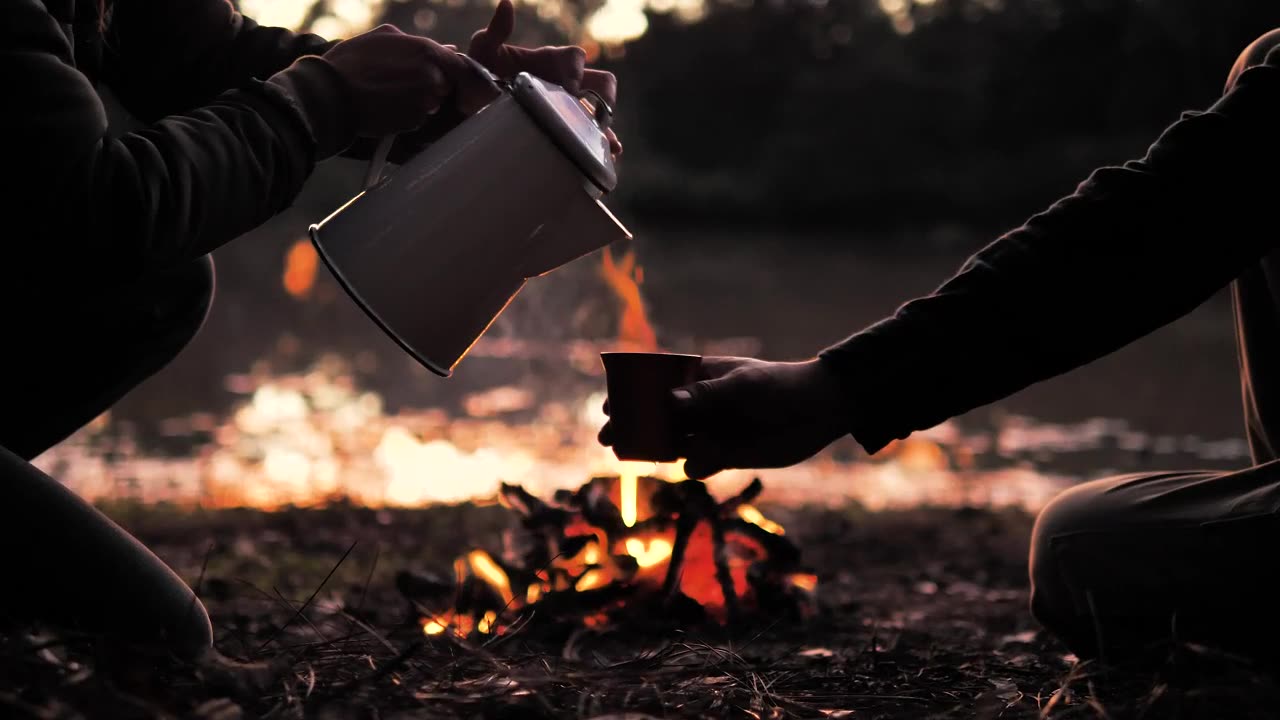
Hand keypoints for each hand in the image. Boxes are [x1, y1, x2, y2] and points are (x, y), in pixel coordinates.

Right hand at [323, 24, 482, 136]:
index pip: (458, 64)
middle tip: (402, 83)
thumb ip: (417, 42)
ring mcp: (425, 101)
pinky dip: (408, 115)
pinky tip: (387, 107)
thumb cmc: (352, 61)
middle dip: (431, 86)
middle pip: (445, 85)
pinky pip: (419, 118)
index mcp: (426, 50)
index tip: (442, 75)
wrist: (331, 94)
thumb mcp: (383, 37)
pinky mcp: (415, 121)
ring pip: (432, 103)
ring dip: (420, 101)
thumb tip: (447, 47)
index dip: (451, 71)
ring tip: (391, 94)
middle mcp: (432, 76)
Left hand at [467, 0, 621, 155]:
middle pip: (602, 81)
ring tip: (607, 142)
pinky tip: (606, 157)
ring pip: (602, 110)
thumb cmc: (479, 73)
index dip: (576, 70)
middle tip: (594, 116)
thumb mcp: (483, 51)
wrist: (472, 108)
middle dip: (604, 96)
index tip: (569, 89)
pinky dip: (603, 145)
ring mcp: (569, 107)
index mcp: (552, 59)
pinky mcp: (567, 130)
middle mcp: (567, 81)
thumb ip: (495, 31)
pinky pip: (591, 136)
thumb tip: (506, 4)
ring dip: (607, 124)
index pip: (576, 57)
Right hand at [598, 357, 849, 478]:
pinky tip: (707, 459)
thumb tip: (667, 402)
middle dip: (632, 427)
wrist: (817, 412)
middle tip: (609, 437)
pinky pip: (697, 465)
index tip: (610, 405)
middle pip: (655, 417)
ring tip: (644, 453)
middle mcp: (699, 405)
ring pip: (671, 444)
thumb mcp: (741, 387)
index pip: (655, 384)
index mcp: (698, 378)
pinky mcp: (724, 456)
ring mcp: (710, 431)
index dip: (630, 395)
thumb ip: (704, 397)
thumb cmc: (778, 387)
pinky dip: (696, 465)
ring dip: (656, 450)